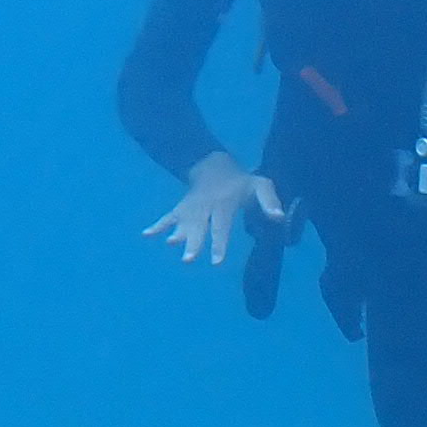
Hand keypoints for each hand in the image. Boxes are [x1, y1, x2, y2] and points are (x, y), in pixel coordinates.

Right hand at [143, 151, 281, 265]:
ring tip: (170, 244)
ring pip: (182, 223)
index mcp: (224, 204)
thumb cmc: (241, 181)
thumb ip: (269, 200)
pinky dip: (157, 225)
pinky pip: (168, 216)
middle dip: (193, 243)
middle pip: (198, 228)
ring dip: (176, 235)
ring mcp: (192, 208)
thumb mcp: (259, 184)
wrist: (213, 164)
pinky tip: (146, 235)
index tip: (216, 261)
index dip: (219, 244)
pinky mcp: (182, 208)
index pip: (221, 226)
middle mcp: (206, 207)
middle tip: (188, 260)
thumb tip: (279, 218)